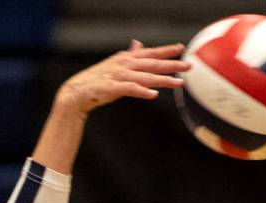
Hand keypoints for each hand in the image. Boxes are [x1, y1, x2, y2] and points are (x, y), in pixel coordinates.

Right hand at [55, 41, 189, 118]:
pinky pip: (130, 89)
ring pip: (145, 77)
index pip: (150, 53)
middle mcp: (124, 65)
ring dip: (163, 80)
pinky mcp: (112, 88)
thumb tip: (138, 43)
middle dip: (172, 64)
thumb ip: (129, 55)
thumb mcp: (115, 64)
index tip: (181, 48)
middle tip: (188, 66)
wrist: (77, 91)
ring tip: (178, 83)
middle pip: (153, 64)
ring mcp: (119, 76)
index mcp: (126, 59)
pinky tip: (153, 94)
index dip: (166, 50)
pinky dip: (142, 91)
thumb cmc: (97, 79)